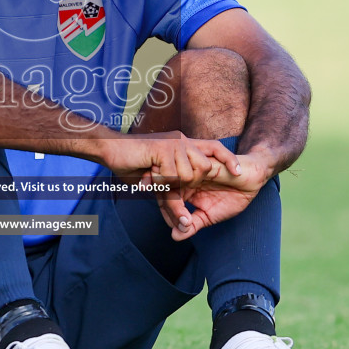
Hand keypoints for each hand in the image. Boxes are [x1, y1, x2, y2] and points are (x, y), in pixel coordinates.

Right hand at [97, 132, 242, 229]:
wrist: (108, 148)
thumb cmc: (129, 163)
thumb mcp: (157, 176)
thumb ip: (172, 186)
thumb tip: (183, 207)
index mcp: (183, 144)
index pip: (214, 148)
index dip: (228, 159)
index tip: (240, 173)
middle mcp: (182, 140)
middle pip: (205, 168)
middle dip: (189, 186)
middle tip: (163, 190)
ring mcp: (174, 143)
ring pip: (189, 175)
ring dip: (171, 187)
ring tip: (151, 182)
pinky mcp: (165, 148)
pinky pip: (173, 175)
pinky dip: (161, 182)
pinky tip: (148, 177)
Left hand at [158, 149, 276, 240]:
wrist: (253, 180)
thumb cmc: (231, 196)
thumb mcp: (210, 216)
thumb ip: (192, 224)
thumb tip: (175, 237)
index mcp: (183, 188)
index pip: (165, 199)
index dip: (167, 215)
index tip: (176, 229)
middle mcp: (184, 177)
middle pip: (164, 191)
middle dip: (169, 212)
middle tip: (181, 226)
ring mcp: (192, 168)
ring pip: (172, 184)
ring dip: (175, 206)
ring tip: (186, 221)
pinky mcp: (204, 163)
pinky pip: (187, 175)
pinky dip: (184, 198)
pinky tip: (193, 209)